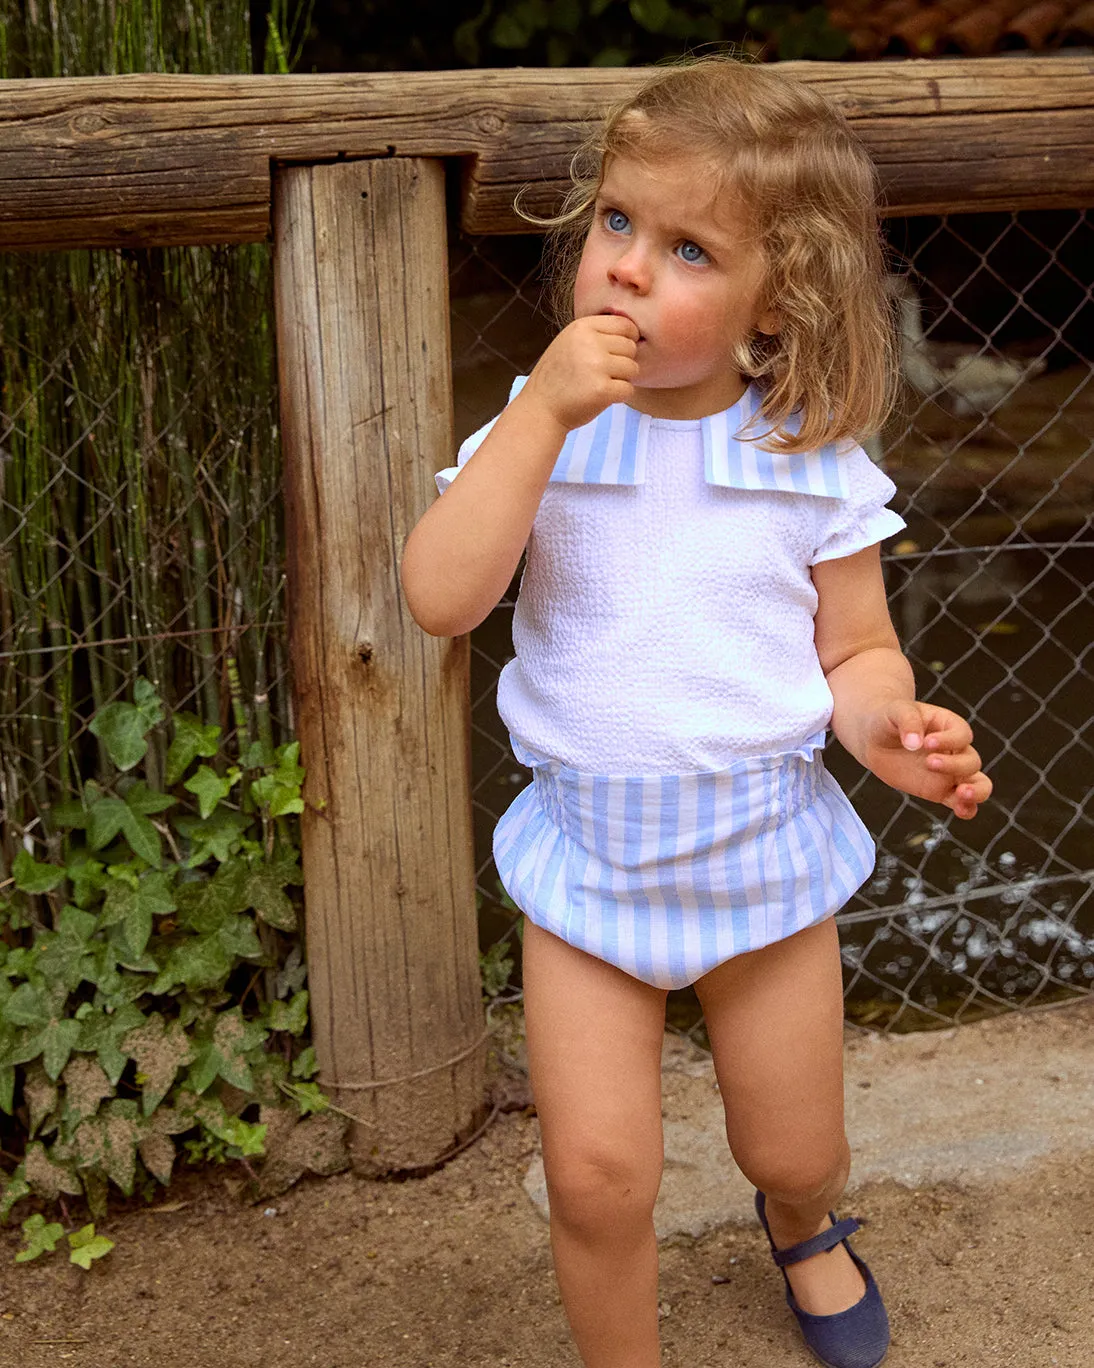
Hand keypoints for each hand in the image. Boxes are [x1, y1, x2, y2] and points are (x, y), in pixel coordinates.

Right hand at [520, 315, 639, 431]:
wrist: (540, 409)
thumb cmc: (558, 377)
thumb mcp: (569, 342)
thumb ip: (596, 334)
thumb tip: (632, 331)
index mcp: (582, 327)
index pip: (625, 325)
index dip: (628, 340)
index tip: (617, 354)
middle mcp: (590, 342)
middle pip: (631, 347)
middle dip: (623, 362)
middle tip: (604, 374)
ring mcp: (597, 366)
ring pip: (633, 368)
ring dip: (622, 380)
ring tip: (601, 384)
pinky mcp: (602, 389)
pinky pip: (629, 389)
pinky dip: (619, 396)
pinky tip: (602, 397)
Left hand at [859, 701, 991, 819]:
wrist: (874, 737)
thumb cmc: (889, 718)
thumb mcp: (896, 711)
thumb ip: (908, 723)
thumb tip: (914, 744)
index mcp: (949, 726)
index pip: (962, 735)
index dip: (949, 740)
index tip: (927, 742)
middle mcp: (955, 750)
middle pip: (971, 761)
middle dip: (955, 765)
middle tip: (929, 762)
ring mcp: (949, 772)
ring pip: (977, 783)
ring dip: (976, 790)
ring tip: (962, 793)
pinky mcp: (939, 791)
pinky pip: (960, 802)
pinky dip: (967, 809)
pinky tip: (962, 811)